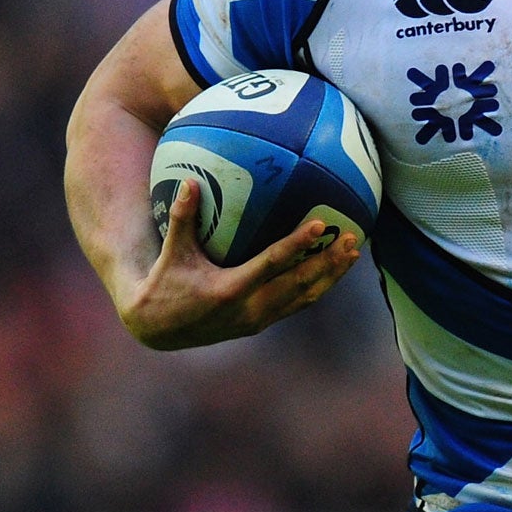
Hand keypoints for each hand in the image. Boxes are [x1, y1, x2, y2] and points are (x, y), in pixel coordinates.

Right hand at [115, 180, 362, 349]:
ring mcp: (258, 319)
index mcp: (230, 289)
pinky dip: (318, 287)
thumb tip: (190, 182)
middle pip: (300, 283)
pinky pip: (297, 304)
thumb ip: (183, 218)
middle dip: (328, 261)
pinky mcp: (261, 323)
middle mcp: (250, 308)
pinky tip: (333, 270)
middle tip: (351, 237)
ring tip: (353, 253)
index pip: (272, 263)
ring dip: (331, 275)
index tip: (320, 225)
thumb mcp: (172, 253)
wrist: (158, 329)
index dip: (297, 244)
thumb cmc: (165, 284)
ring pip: (305, 297)